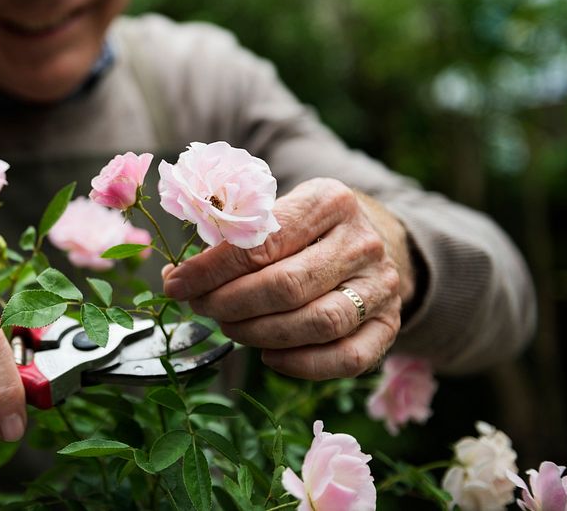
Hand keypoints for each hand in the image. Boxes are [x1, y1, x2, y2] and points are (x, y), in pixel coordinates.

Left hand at [163, 178, 415, 379]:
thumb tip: (176, 276)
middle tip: (202, 308)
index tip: (176, 284)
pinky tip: (269, 356)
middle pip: (287, 285)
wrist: (372, 238)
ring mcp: (381, 285)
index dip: (212, 269)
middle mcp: (362, 241)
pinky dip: (303, 365)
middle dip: (231, 304)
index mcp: (329, 201)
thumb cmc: (305, 227)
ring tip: (230, 328)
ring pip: (318, 323)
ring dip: (260, 333)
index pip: (262, 242)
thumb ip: (232, 237)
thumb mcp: (276, 210)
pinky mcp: (390, 323)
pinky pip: (348, 358)